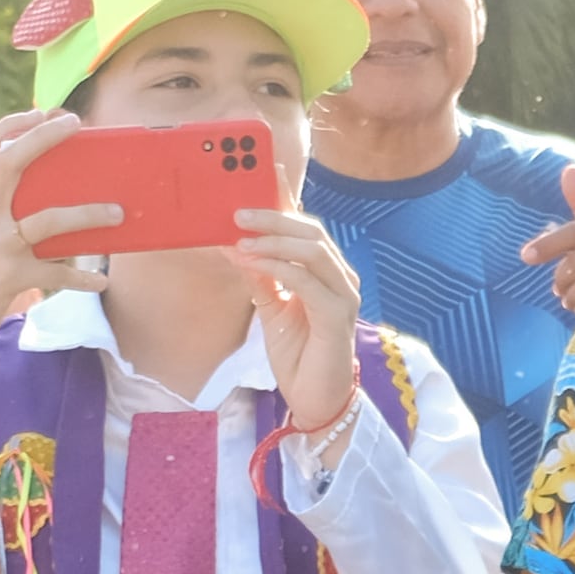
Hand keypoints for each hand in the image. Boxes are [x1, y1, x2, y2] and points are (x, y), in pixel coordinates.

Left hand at [232, 207, 365, 431]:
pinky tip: (252, 264)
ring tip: (240, 239)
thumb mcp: (270, 308)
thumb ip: (258, 276)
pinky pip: (307, 281)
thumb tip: (230, 244)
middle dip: (274, 218)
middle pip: (311, 232)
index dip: (285, 199)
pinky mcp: (337, 316)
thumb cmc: (298, 355)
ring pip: (313, 251)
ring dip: (274, 241)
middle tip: (237, 213)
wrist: (315, 399)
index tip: (259, 174)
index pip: (306, 228)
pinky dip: (278, 268)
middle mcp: (341, 278)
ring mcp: (344, 295)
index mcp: (327, 272)